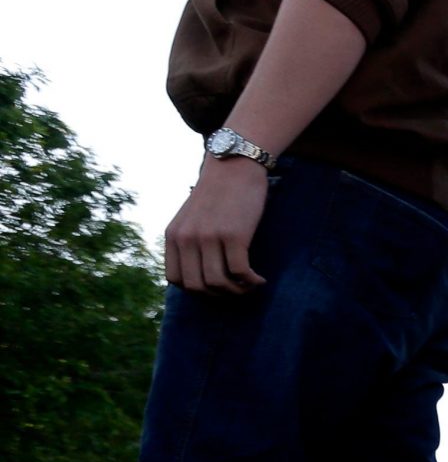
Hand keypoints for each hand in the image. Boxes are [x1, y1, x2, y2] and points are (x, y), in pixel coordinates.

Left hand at [165, 156, 270, 293]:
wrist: (234, 164)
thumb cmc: (219, 191)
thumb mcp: (192, 216)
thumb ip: (189, 240)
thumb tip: (200, 269)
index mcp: (173, 235)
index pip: (176, 280)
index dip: (196, 291)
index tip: (215, 288)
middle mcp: (186, 238)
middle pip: (197, 286)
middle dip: (218, 296)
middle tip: (235, 292)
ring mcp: (209, 237)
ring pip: (218, 283)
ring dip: (236, 292)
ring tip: (249, 286)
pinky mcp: (234, 235)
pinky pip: (240, 272)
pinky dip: (251, 282)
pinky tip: (260, 279)